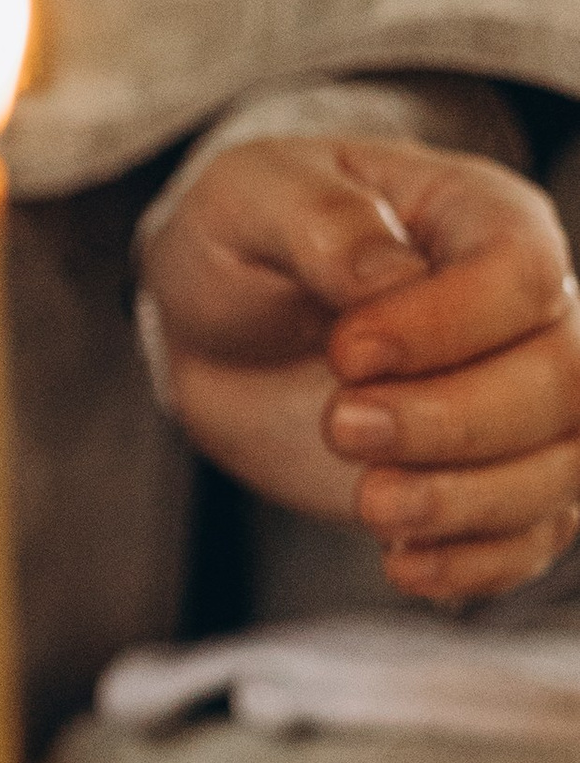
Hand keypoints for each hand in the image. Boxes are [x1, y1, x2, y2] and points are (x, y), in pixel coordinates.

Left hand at [141, 139, 579, 601]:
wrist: (217, 328)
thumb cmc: (241, 240)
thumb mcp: (248, 197)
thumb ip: (319, 221)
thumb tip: (385, 275)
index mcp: (481, 220)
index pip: (524, 275)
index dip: (448, 325)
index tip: (345, 352)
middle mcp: (527, 312)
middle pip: (564, 380)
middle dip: (457, 422)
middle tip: (340, 426)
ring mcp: (517, 403)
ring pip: (566, 466)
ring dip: (471, 501)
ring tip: (370, 505)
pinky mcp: (487, 480)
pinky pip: (533, 535)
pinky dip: (479, 562)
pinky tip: (402, 565)